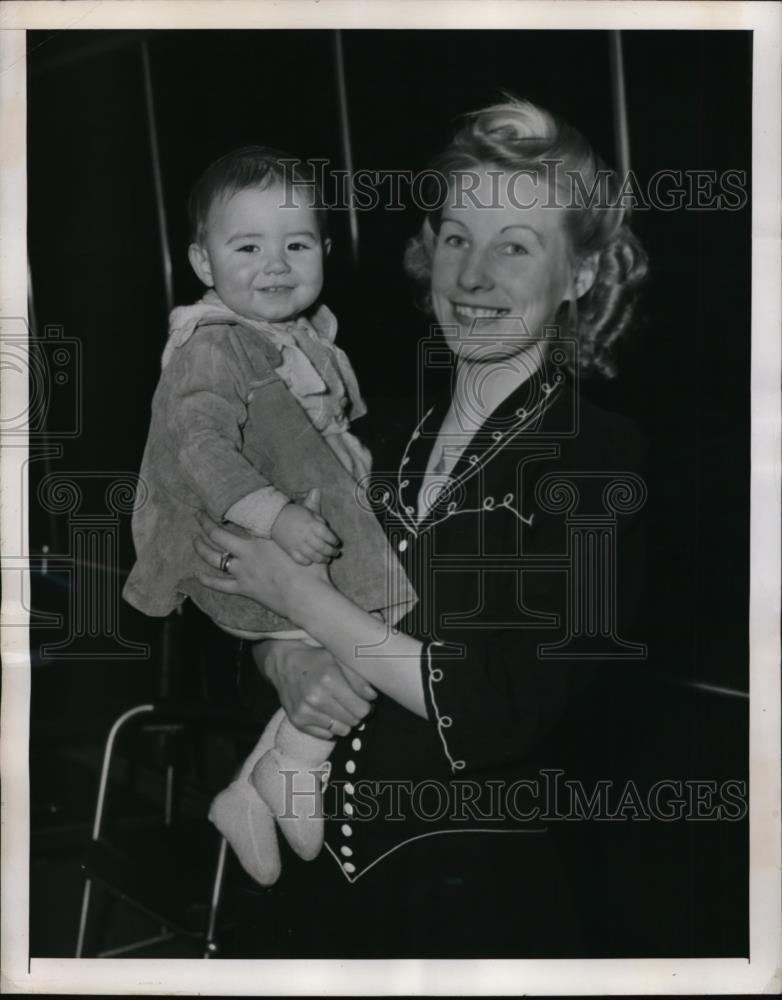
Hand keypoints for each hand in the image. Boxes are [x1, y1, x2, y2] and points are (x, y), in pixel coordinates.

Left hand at [194, 496, 332, 621]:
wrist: (308, 597)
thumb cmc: (312, 567)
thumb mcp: (311, 536)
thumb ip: (311, 511)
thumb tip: (316, 490)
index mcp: (263, 536)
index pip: (240, 517)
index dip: (228, 508)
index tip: (218, 501)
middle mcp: (248, 551)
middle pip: (217, 535)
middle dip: (205, 524)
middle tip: (198, 516)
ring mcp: (243, 571)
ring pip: (214, 558)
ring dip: (201, 548)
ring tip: (195, 540)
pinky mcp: (244, 588)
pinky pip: (220, 585)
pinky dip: (207, 580)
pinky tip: (197, 575)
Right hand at [253, 639, 376, 739]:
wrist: (283, 663)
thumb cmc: (316, 659)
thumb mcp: (338, 657)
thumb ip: (358, 676)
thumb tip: (371, 696)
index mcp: (329, 679)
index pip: (362, 709)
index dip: (366, 703)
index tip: (362, 697)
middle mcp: (315, 698)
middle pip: (354, 721)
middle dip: (356, 712)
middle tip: (350, 701)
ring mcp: (305, 712)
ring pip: (342, 731)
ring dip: (344, 721)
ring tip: (338, 706)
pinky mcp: (298, 721)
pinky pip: (326, 735)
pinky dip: (329, 726)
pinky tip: (324, 711)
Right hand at [271, 495, 340, 565]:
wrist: (273, 517)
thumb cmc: (293, 513)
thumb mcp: (309, 511)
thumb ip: (319, 519)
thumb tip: (327, 526)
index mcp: (312, 525)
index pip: (327, 535)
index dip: (334, 540)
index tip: (337, 543)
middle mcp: (306, 536)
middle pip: (322, 547)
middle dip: (332, 552)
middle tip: (336, 553)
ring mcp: (298, 545)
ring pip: (314, 556)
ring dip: (323, 559)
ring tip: (327, 559)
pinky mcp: (290, 551)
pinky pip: (301, 560)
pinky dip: (308, 562)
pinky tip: (312, 560)